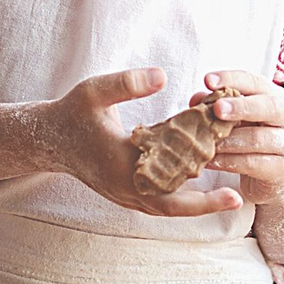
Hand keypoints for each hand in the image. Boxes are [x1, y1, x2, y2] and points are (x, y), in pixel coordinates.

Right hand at [54, 68, 244, 216]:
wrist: (48, 139)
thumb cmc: (72, 112)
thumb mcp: (94, 90)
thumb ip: (127, 83)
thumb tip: (163, 76)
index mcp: (121, 162)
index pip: (165, 174)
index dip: (197, 171)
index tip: (224, 169)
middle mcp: (124, 185)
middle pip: (171, 205)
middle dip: (205, 204)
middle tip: (236, 198)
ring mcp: (123, 194)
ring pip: (165, 207)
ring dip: (195, 203)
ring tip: (227, 194)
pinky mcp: (123, 194)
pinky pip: (156, 202)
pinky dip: (179, 198)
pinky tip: (199, 184)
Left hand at [195, 69, 283, 205]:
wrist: (278, 175)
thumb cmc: (254, 138)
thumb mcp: (238, 119)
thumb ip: (218, 107)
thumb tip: (196, 100)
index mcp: (276, 98)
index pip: (256, 82)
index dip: (233, 79)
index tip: (208, 80)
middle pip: (268, 107)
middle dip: (240, 106)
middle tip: (216, 108)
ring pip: (258, 138)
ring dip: (229, 140)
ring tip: (207, 141)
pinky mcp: (281, 170)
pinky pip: (253, 163)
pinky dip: (228, 162)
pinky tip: (210, 161)